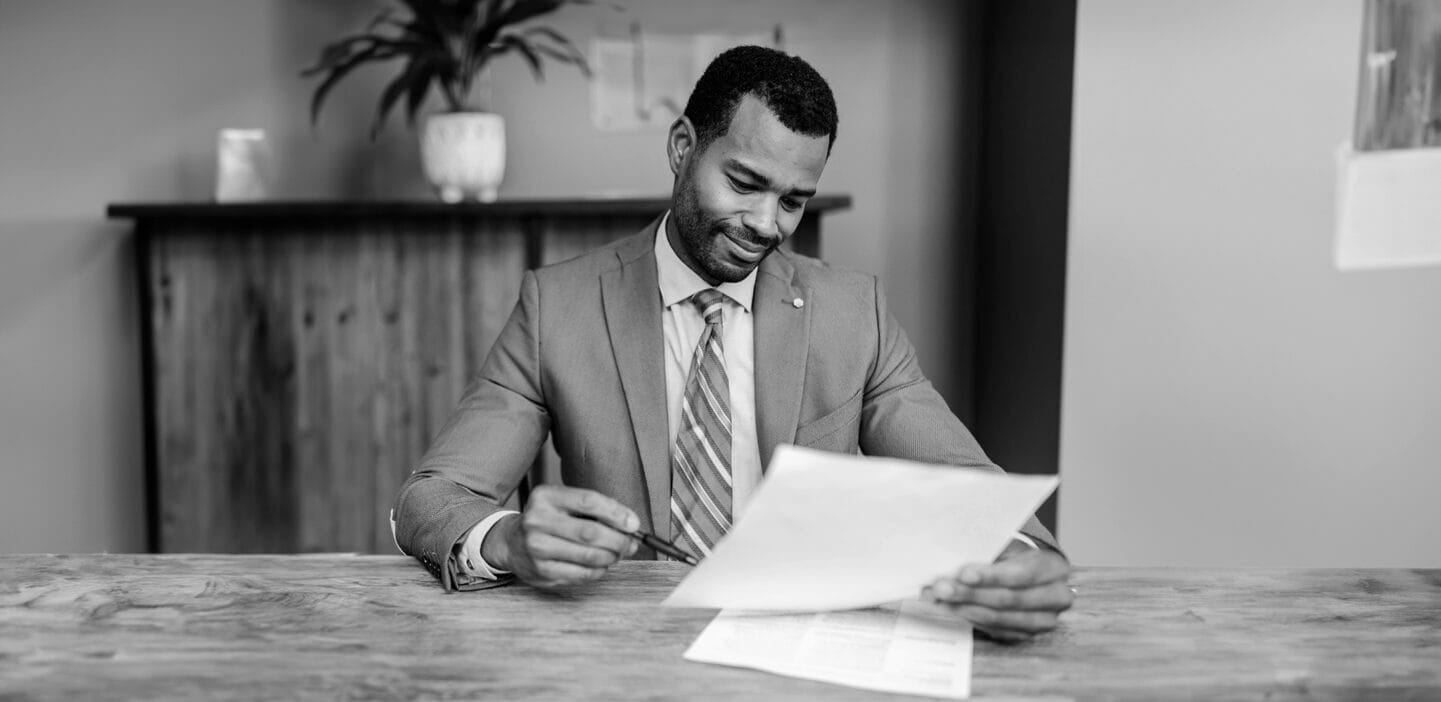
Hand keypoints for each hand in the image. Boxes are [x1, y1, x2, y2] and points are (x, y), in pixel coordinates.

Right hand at [483, 485, 639, 588]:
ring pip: (589, 556)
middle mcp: (538, 521)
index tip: (633, 523)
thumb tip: (630, 524)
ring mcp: (537, 549)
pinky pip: (582, 575)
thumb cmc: (547, 520)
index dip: (616, 513)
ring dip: (611, 557)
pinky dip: (598, 571)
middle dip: (619, 540)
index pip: (588, 501)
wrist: (510, 542)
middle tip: (631, 544)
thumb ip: (594, 509)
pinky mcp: (541, 572)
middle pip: (591, 532)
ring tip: (616, 554)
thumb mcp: (563, 503)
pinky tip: (600, 565)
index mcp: (546, 497)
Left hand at [923, 540, 1073, 642]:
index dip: (991, 576)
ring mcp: (1042, 620)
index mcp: (1054, 568)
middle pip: (1007, 600)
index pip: (1021, 574)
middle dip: (969, 594)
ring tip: (936, 598)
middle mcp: (1055, 597)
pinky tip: (948, 608)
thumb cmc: (1016, 555)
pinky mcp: (1025, 634)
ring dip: (962, 608)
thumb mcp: (1010, 544)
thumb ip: (989, 548)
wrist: (1032, 574)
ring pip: (997, 618)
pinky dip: (967, 618)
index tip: (962, 573)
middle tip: (939, 587)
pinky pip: (992, 629)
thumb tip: (951, 550)